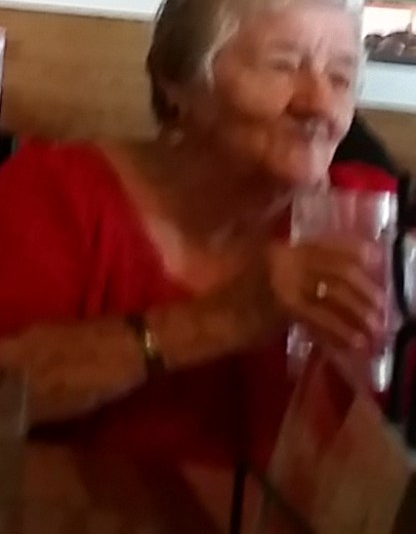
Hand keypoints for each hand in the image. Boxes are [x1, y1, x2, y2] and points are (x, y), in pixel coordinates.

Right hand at [215, 238, 390, 355]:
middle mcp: (283, 258)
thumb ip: (296, 276)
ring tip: (373, 330)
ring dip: (359, 314)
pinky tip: (353, 343)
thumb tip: (338, 287)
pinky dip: (341, 332)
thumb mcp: (267, 279)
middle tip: (381, 309)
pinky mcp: (283, 304)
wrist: (207, 321)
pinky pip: (323, 318)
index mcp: (280, 249)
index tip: (378, 263)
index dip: (356, 254)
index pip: (327, 246)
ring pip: (335, 294)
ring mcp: (282, 280)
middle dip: (366, 291)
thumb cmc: (233, 304)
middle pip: (338, 270)